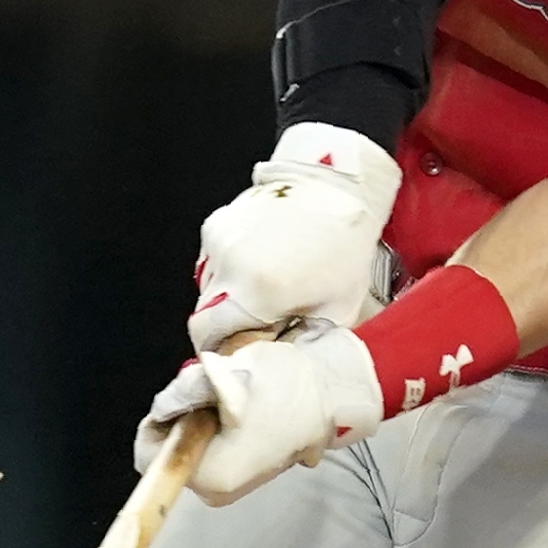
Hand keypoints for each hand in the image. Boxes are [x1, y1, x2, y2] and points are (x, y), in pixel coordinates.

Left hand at [131, 322, 387, 503]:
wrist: (333, 390)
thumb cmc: (283, 386)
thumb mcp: (224, 378)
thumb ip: (183, 392)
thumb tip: (165, 406)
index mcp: (209, 477)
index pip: (149, 454)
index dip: (160, 418)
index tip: (182, 394)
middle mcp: (218, 490)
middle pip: (171, 450)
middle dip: (182, 417)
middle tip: (210, 390)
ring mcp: (234, 484)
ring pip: (193, 446)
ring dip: (201, 417)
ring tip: (231, 394)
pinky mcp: (248, 470)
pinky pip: (214, 446)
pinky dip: (219, 424)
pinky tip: (242, 404)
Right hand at [186, 124, 398, 350]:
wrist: (337, 187)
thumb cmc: (343, 245)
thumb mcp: (335, 309)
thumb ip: (300, 342)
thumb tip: (276, 360)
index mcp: (258, 292)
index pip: (207, 337)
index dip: (220, 349)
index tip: (239, 349)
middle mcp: (231, 266)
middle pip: (204, 314)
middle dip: (226, 325)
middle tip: (259, 321)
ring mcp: (220, 242)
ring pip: (206, 288)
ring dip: (228, 296)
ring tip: (265, 287)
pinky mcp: (217, 224)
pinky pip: (211, 262)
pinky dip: (229, 270)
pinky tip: (260, 262)